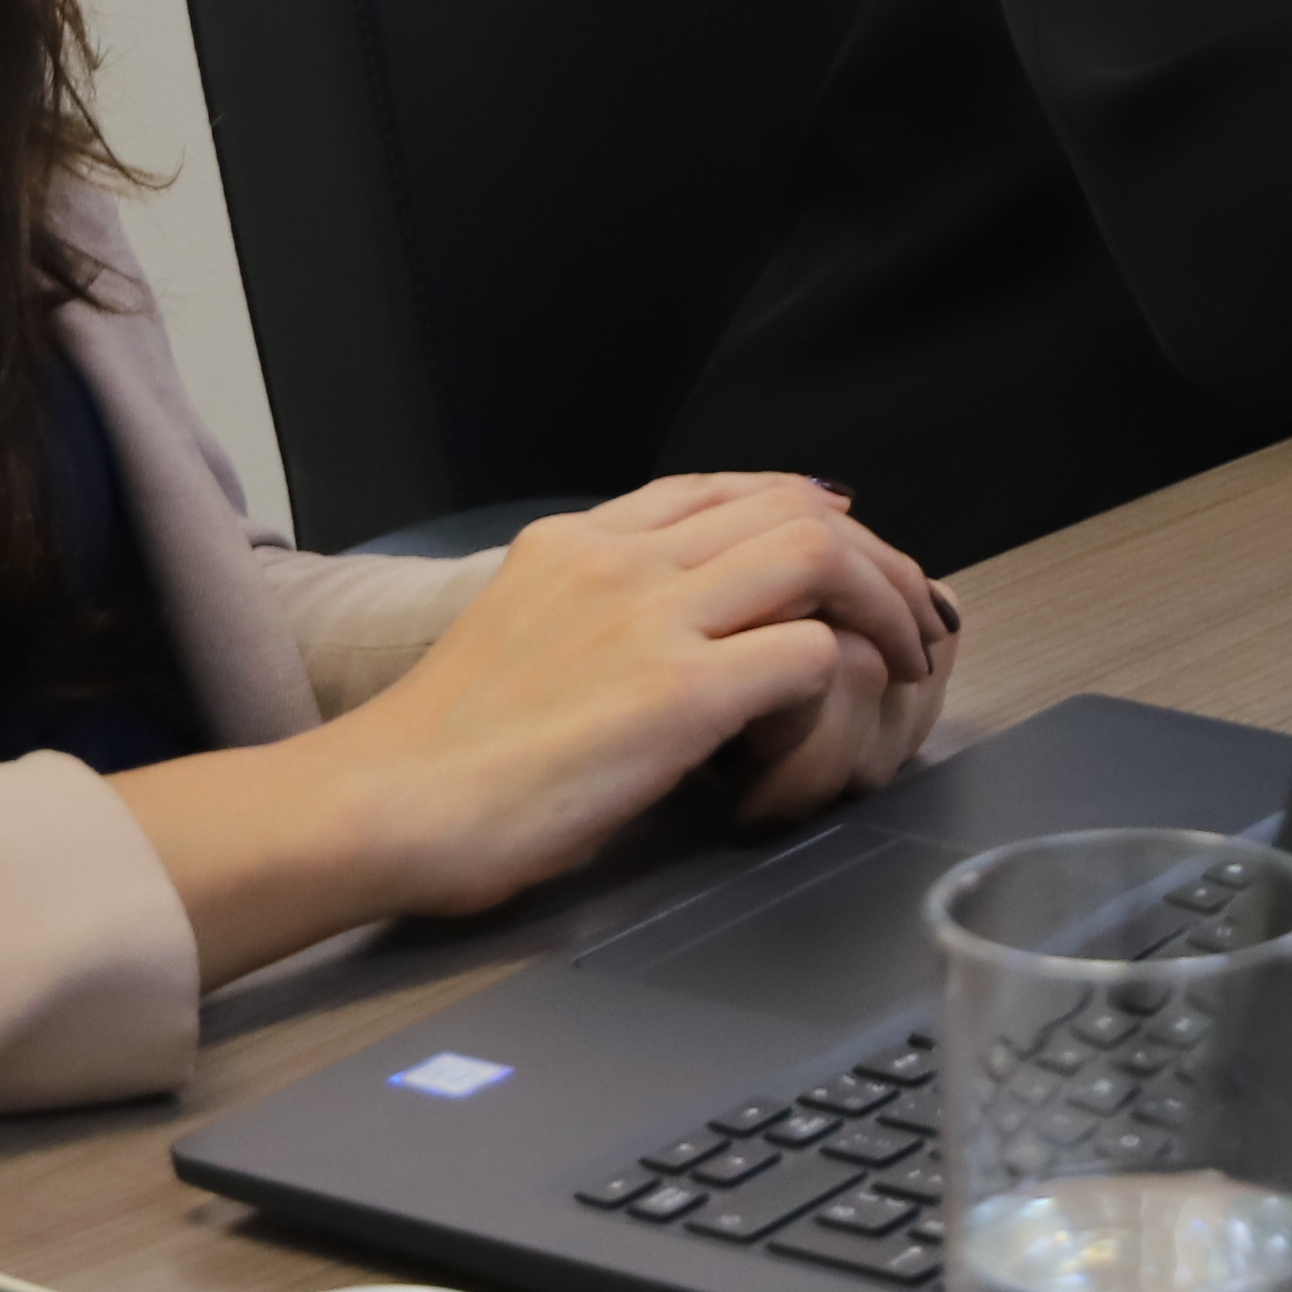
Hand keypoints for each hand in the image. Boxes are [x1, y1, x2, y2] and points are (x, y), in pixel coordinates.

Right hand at [126, 474, 949, 966]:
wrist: (378, 804)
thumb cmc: (431, 759)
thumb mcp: (508, 640)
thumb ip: (584, 618)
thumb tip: (664, 641)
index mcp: (571, 544)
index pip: (717, 487)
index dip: (802, 506)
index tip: (848, 539)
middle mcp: (616, 560)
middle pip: (790, 506)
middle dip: (873, 555)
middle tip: (913, 611)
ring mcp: (648, 619)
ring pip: (817, 554)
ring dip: (885, 600)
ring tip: (912, 652)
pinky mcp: (673, 696)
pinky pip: (809, 654)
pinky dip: (845, 687)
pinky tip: (844, 728)